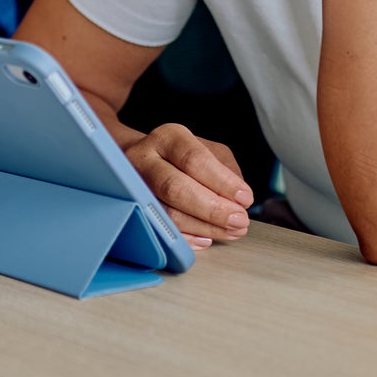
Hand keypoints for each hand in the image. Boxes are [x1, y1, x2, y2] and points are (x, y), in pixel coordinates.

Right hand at [122, 123, 251, 248]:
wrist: (142, 160)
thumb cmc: (181, 156)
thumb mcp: (209, 150)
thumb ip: (227, 171)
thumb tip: (239, 199)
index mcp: (169, 138)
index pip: (195, 160)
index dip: (222, 182)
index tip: (245, 198)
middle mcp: (144, 158)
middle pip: (175, 187)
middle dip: (212, 209)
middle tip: (239, 221)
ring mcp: (133, 186)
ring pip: (167, 213)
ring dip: (204, 227)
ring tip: (230, 231)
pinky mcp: (132, 210)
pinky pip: (159, 231)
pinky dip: (186, 238)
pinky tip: (206, 239)